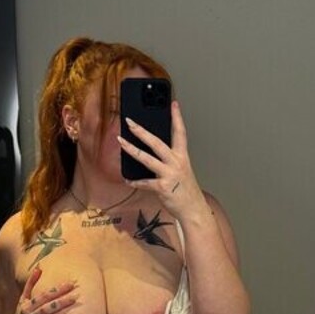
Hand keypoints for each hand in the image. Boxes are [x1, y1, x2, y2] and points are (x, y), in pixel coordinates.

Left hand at [117, 102, 207, 219]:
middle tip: (130, 122)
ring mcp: (169, 174)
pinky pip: (144, 182)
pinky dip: (134, 181)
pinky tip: (127, 179)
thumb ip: (169, 160)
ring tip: (121, 141)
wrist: (193, 209)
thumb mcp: (181, 170)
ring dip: (131, 149)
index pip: (180, 132)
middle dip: (142, 131)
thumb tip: (151, 152)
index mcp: (182, 157)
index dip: (177, 117)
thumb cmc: (186, 190)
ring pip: (147, 158)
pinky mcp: (162, 187)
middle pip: (157, 142)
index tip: (173, 104)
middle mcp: (176, 162)